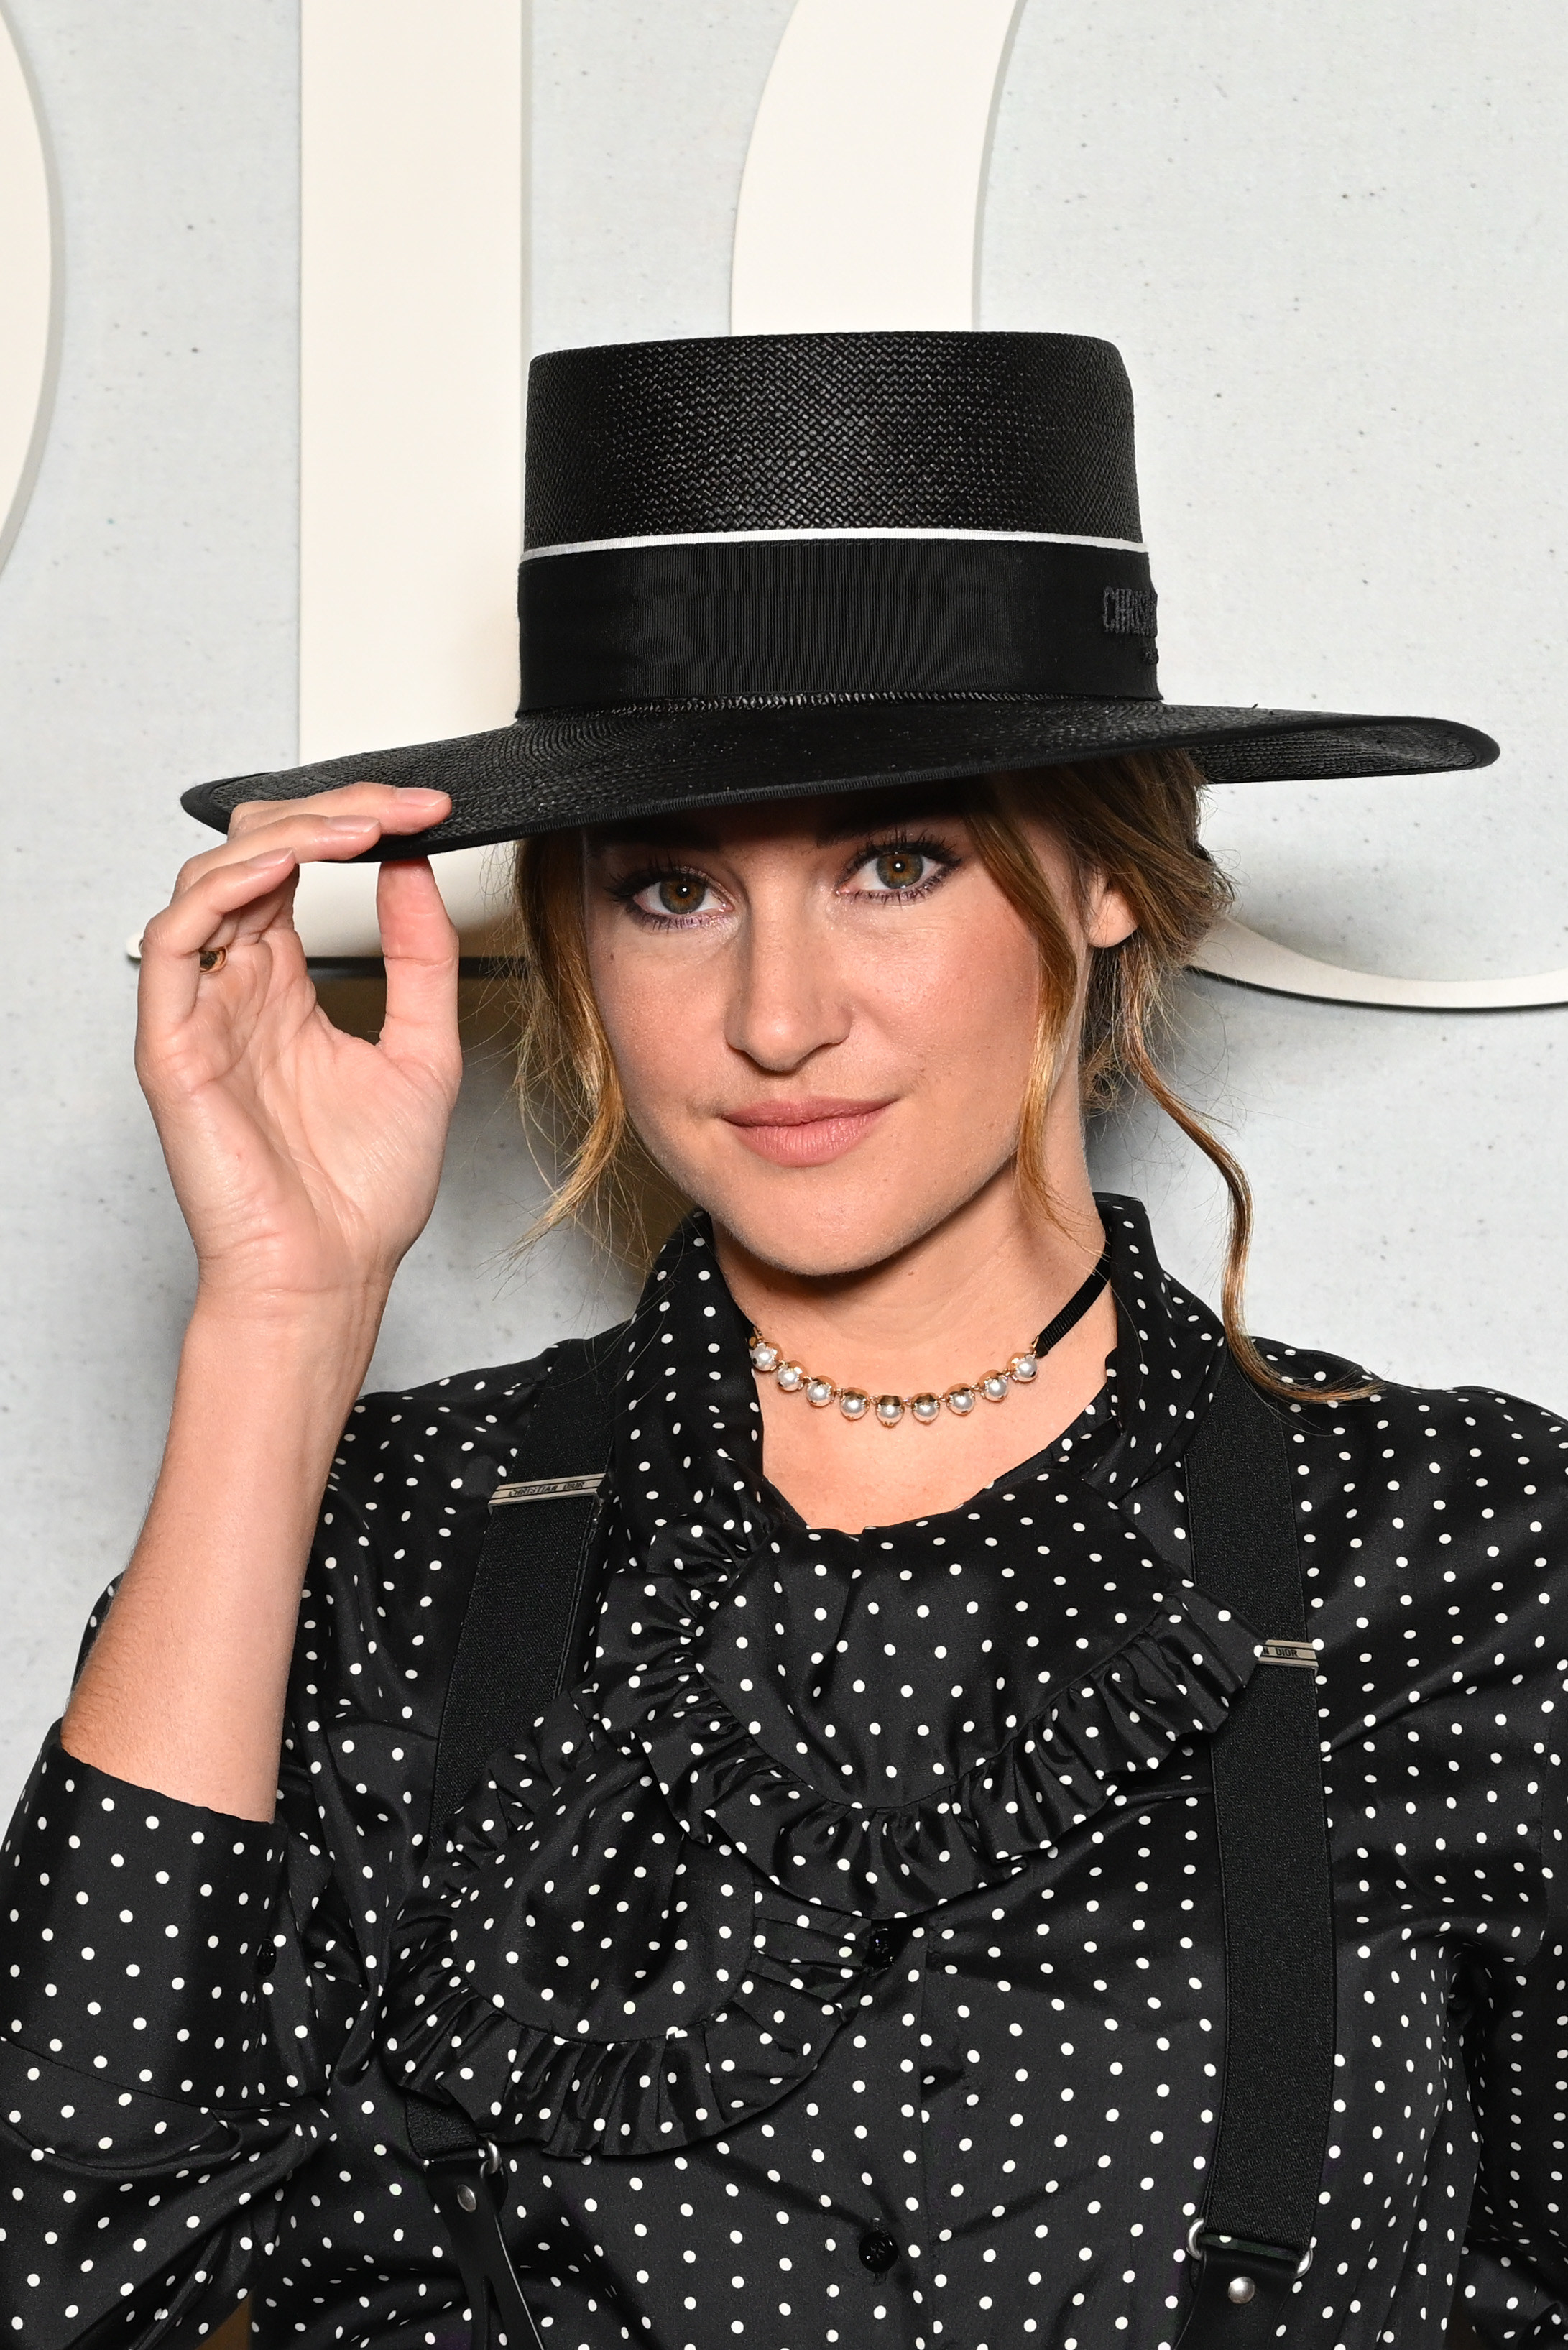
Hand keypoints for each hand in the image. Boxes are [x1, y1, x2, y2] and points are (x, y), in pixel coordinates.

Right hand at [136, 783, 462, 1323]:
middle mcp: (238, 987)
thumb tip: (415, 867)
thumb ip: (420, 957)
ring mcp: (201, 1011)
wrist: (332, 1274)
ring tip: (360, 827)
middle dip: (329, 810)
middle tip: (403, 804)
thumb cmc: (363, 1191)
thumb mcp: (424, 1049)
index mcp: (286, 986)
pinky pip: (174, 939)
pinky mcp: (172, 1043)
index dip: (359, 822)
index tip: (434, 812)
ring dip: (286, 837)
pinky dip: (224, 889)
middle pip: (254, 852)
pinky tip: (286, 869)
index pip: (301, 866)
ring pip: (212, 879)